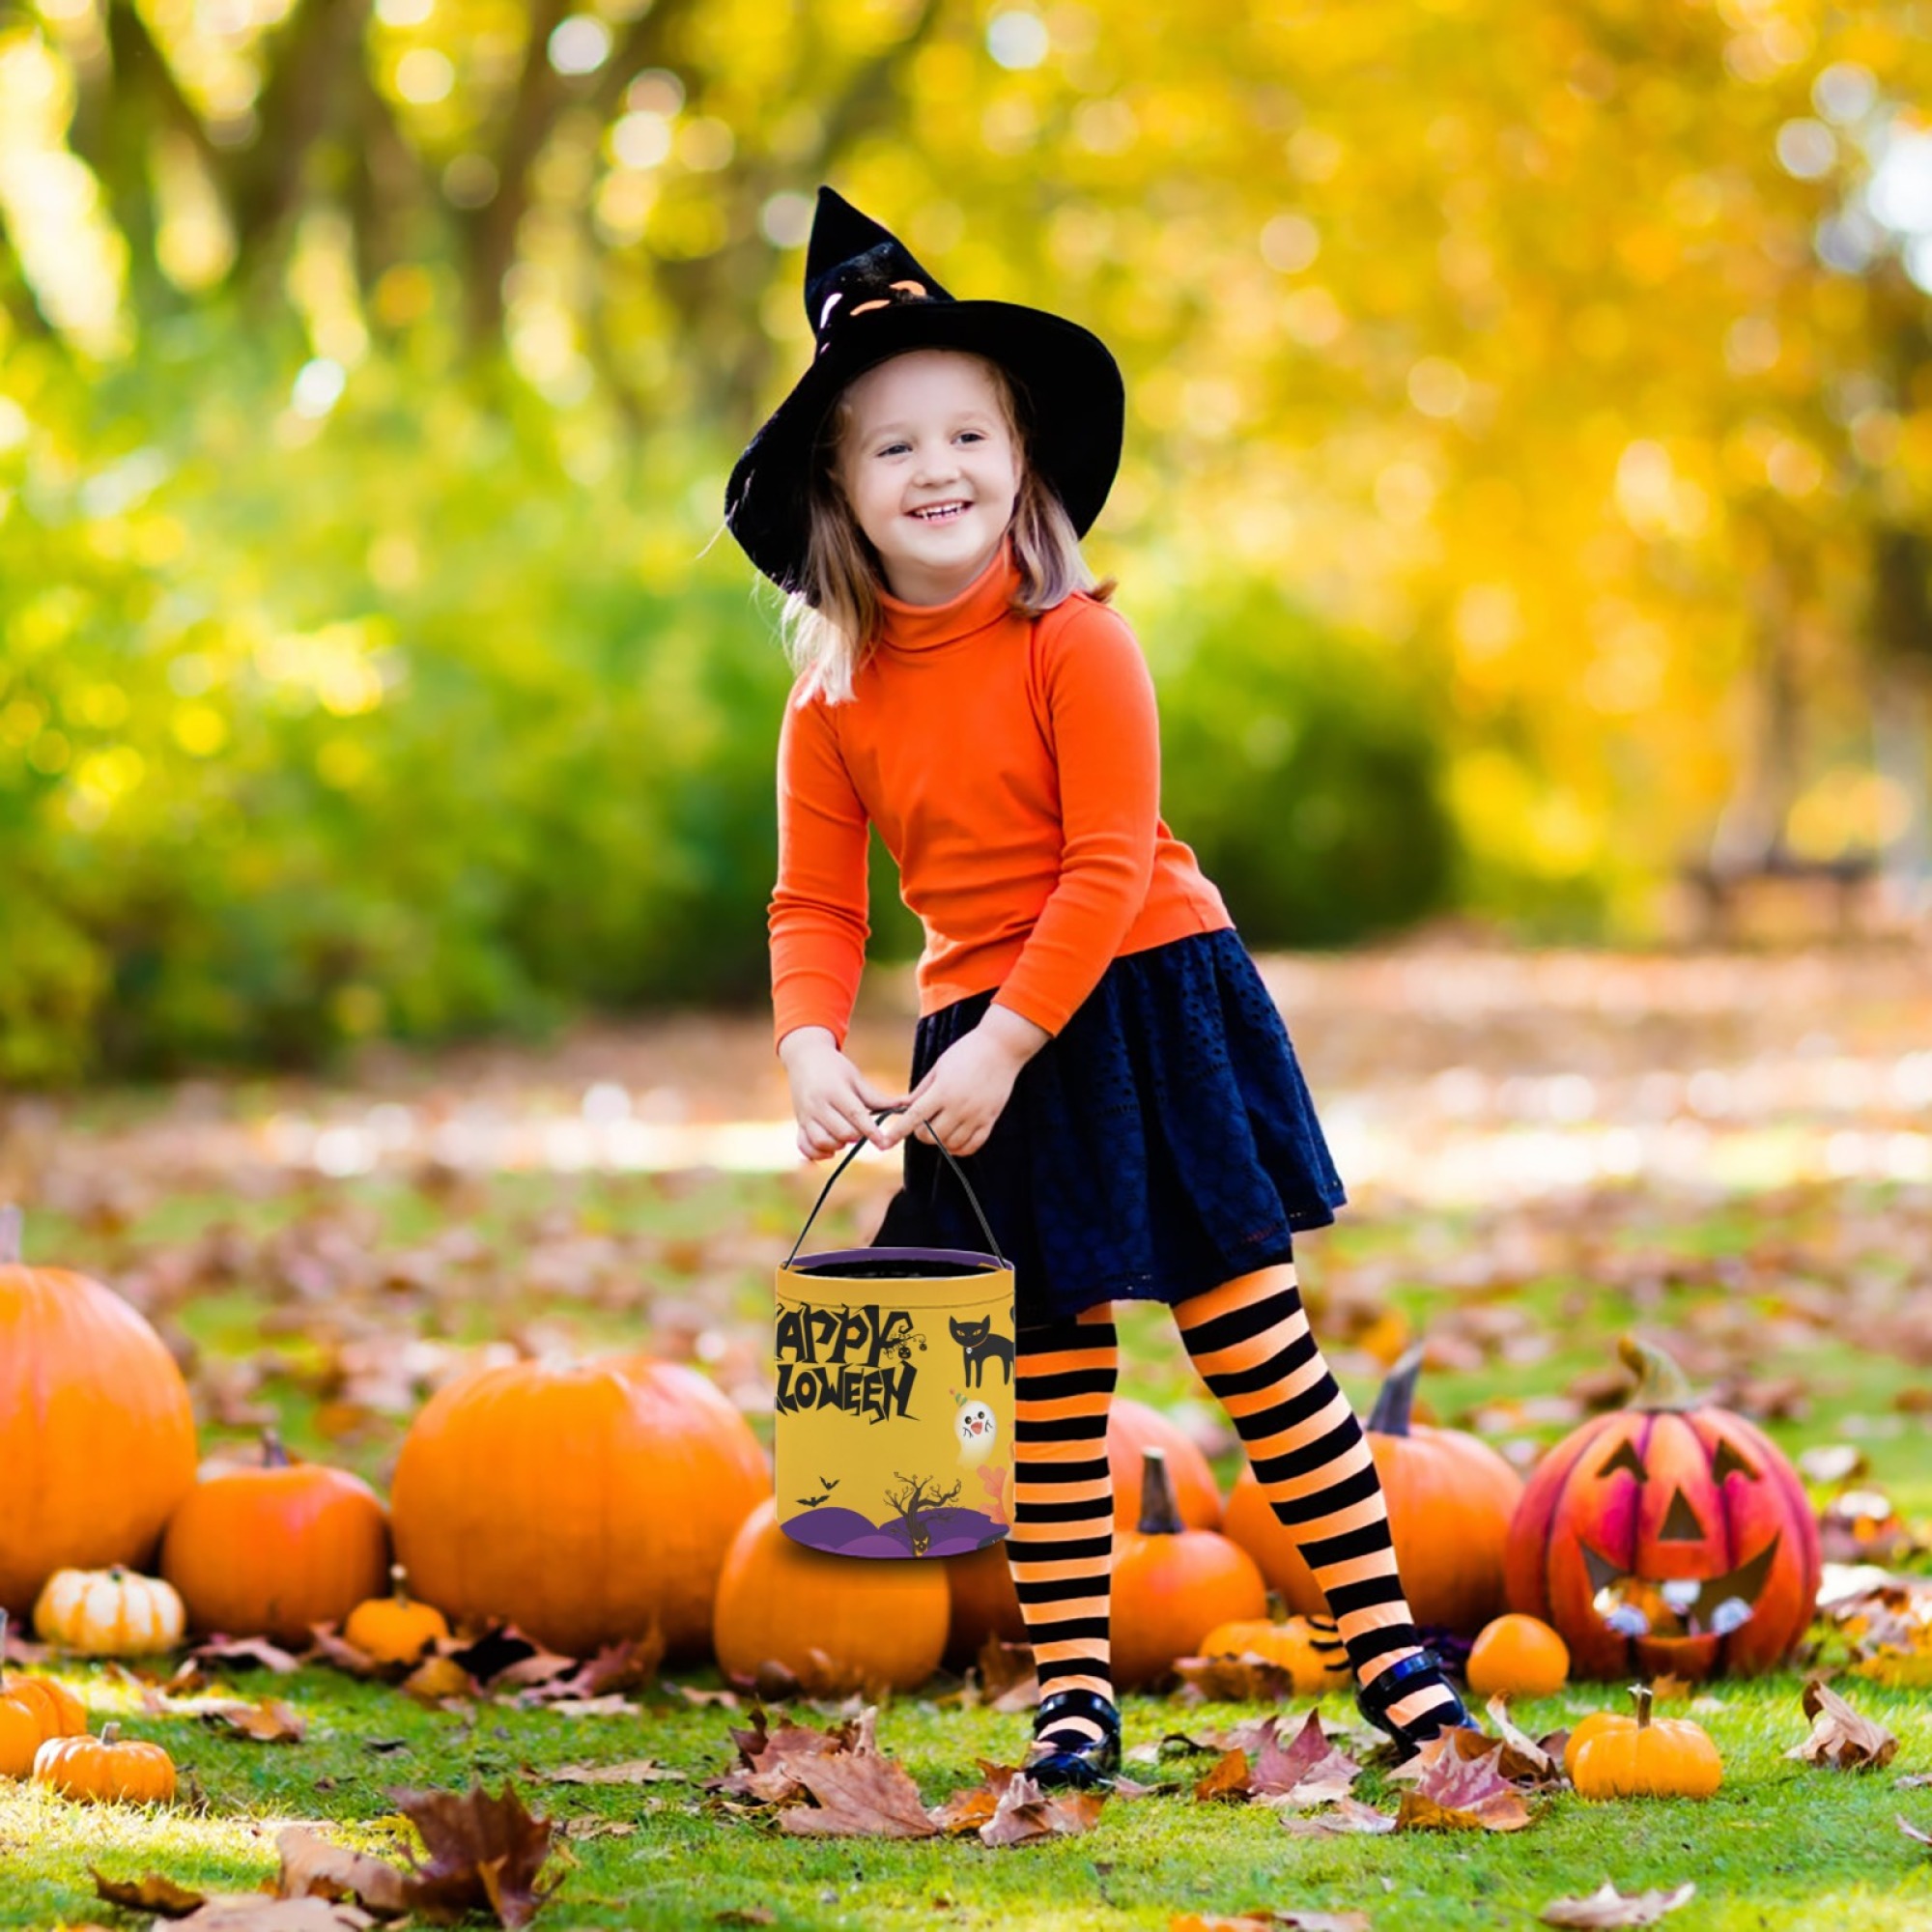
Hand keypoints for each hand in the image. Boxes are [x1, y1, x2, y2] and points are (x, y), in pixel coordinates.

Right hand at [781, 1032, 907, 1161]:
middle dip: (856, 1136)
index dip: (871, 1131)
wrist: (804, 1058)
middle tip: (862, 1129)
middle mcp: (817, 1105)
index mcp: (834, 1091)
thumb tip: (906, 1106)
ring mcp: (805, 1116)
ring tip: (846, 1136)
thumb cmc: (835, 1067)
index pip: (855, 1115)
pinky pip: (805, 1147)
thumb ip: (877, 1098)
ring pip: (822, 1142)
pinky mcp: (799, 1124)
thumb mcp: (856, 1078)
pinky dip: (818, 1154)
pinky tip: (831, 1149)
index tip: (883, 1142)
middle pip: (841, 1132)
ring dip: (838, 1145)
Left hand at [877, 1023, 1029, 1157]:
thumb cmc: (966, 1052)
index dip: (898, 1132)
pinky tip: (954, 1141)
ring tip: (940, 1129)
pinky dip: (959, 1148)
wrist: (1001, 1047)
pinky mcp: (990, 1120)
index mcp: (943, 1091)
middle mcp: (959, 1107)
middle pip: (931, 1135)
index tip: (886, 1142)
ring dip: (940, 1141)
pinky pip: (972, 1146)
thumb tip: (904, 1107)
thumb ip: (922, 1090)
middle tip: (923, 1123)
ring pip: (950, 1144)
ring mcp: (976, 1116)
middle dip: (921, 1133)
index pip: (915, 1117)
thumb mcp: (939, 1067)